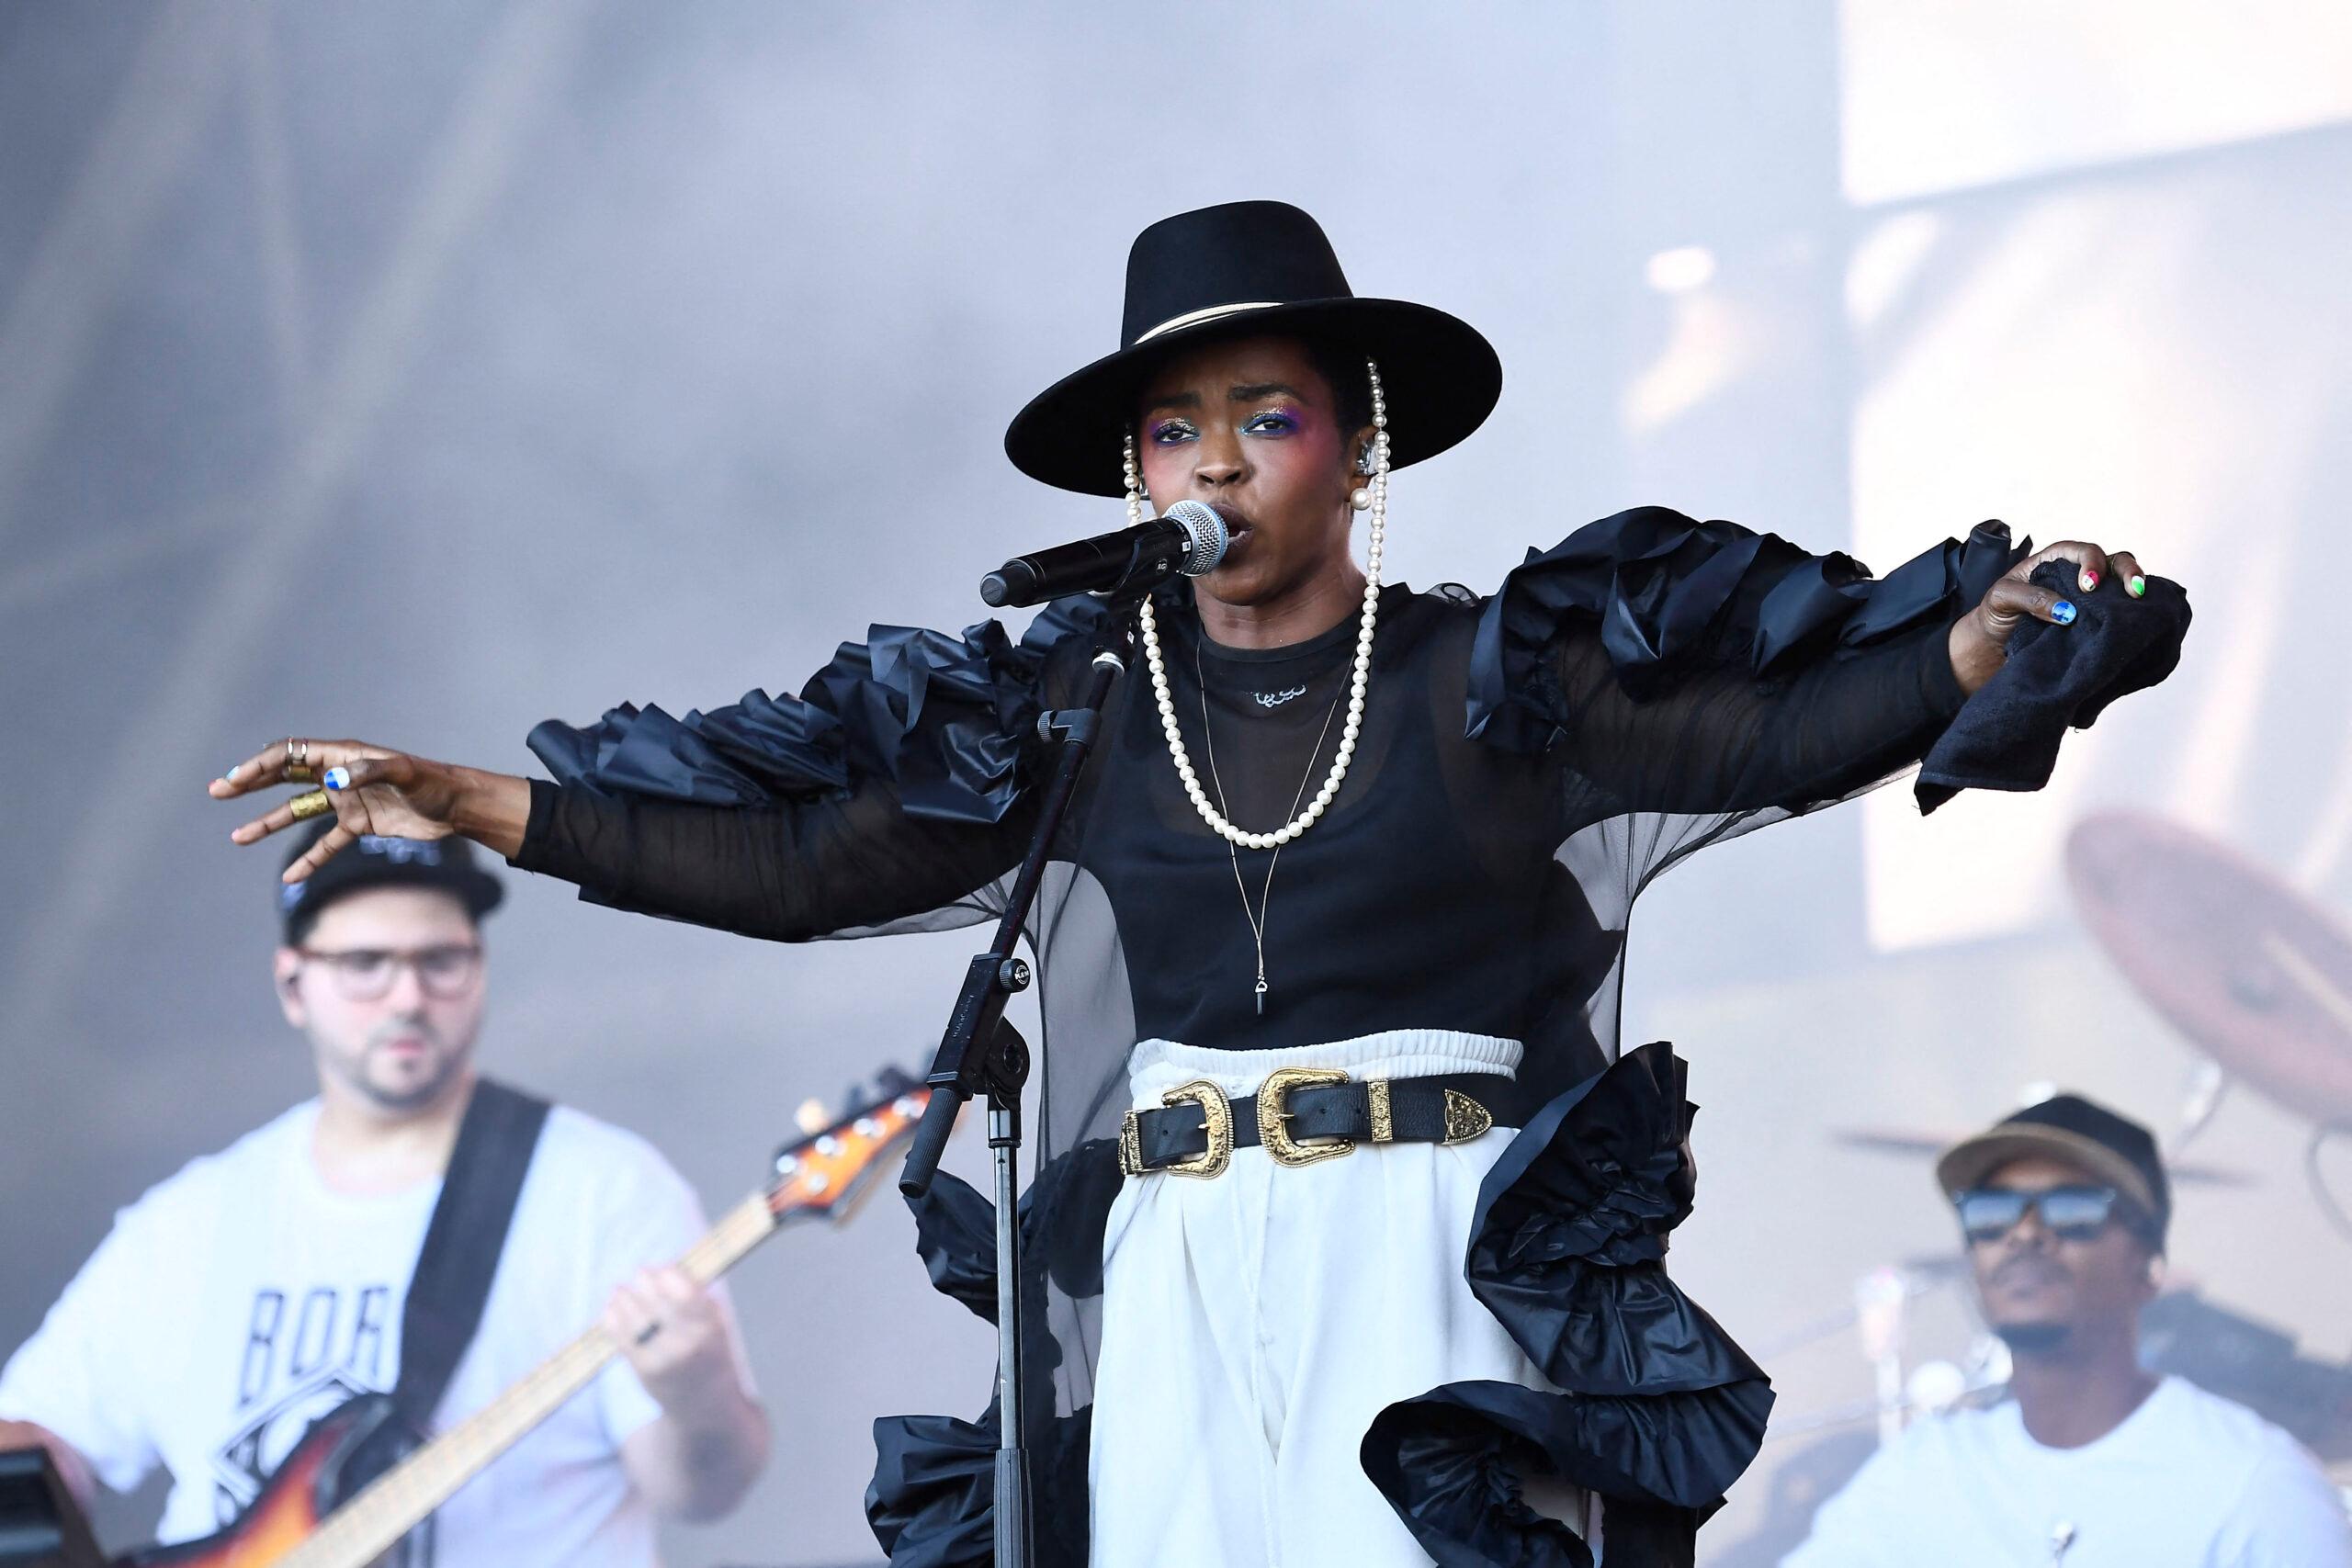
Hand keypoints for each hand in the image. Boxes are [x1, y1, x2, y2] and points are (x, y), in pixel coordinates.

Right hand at [209, 739, 527, 879]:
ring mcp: (347, 802)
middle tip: (217, 792)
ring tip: (236, 838)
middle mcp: (339, 776)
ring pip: (298, 812)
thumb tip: (330, 781)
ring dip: (268, 823)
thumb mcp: (404, 774)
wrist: (458, 807)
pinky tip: (288, 877)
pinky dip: (308, 860)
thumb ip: (367, 772)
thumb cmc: (433, 783)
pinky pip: (326, 844)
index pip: (291, 755)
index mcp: (343, 756)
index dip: (260, 765)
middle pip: (285, 777)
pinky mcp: (360, 826)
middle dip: (250, 784)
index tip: (234, 781)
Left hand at [604, 1265, 735, 1411]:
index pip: (684, 1293)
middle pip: (657, 1304)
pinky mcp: (645, 1373)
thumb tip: (663, 1271)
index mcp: (711, 1328)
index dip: (668, 1276)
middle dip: (645, 1283)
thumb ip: (697, 1298)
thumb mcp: (716, 1324)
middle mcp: (689, 1345)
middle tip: (641, 1273)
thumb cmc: (709, 1351)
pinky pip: (623, 1340)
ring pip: (636, 1320)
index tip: (662, 1270)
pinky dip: (612, 1320)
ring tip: (619, 1291)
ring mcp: (665, 1360)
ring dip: (624, 1299)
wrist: (705, 1404)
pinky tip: (611, 1309)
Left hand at [1947, 539, 2146, 695]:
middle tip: (2132, 591)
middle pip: (2111, 561)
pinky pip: (2117, 612)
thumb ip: (2030, 598)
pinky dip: (2129, 614)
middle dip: (2127, 570)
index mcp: (2054, 560)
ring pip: (2120, 585)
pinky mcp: (2094, 620)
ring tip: (2138, 603)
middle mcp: (2076, 575)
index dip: (2091, 562)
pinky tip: (2135, 622)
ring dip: (2134, 590)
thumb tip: (2066, 611)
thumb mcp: (2002, 598)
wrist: (1994, 645)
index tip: (2089, 586)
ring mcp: (2089, 598)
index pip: (2081, 551)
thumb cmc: (1996, 612)